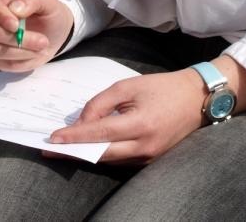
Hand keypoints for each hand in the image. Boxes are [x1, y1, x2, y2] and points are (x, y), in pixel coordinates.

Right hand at [0, 0, 73, 71]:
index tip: (16, 25)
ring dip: (23, 51)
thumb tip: (14, 8)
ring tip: (42, 45)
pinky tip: (33, 52)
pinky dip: (23, 60)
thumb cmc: (47, 11)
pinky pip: (3, 63)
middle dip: (20, 39)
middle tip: (43, 40)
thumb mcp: (48, 0)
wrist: (53, 32)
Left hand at [47, 69, 205, 163]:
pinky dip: (102, 154)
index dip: (74, 136)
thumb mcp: (127, 86)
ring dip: (86, 155)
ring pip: (110, 160)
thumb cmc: (161, 87)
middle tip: (50, 149)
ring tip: (63, 149)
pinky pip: (121, 160)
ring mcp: (149, 156)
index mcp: (140, 124)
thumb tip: (83, 122)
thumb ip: (101, 103)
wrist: (196, 99)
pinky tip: (87, 148)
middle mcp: (145, 146)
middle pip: (102, 154)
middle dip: (74, 152)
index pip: (100, 134)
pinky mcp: (151, 159)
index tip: (53, 138)